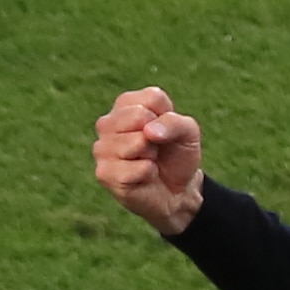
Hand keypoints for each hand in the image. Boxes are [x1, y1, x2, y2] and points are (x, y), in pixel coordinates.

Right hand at [93, 86, 204, 235]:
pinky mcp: (104, 172)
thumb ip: (175, 122)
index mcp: (127, 105)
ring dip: (152, 156)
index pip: (152, 98)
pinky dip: (148, 173)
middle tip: (156, 149)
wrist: (176, 191)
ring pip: (137, 142)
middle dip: (158, 137)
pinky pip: (137, 167)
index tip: (165, 131)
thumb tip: (148, 132)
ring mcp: (102, 148)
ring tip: (148, 161)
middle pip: (140, 116)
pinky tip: (143, 177)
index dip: (169, 118)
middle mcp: (108, 123)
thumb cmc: (177, 155)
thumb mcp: (188, 133)